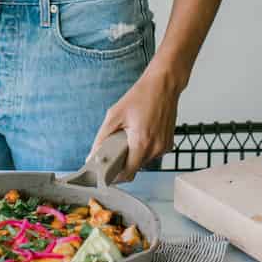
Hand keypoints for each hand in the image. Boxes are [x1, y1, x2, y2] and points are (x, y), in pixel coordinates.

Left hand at [87, 66, 179, 182]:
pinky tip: (143, 131)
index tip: (107, 175)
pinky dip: (145, 147)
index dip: (115, 177)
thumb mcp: (114, 115)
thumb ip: (102, 138)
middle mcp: (156, 148)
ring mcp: (164, 147)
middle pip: (135, 167)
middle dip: (124, 161)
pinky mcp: (169, 143)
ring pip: (144, 161)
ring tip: (132, 133)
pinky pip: (153, 153)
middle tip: (117, 146)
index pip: (128, 174)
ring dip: (135, 153)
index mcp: (142, 143)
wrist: (164, 85)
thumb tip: (92, 155)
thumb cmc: (141, 96)